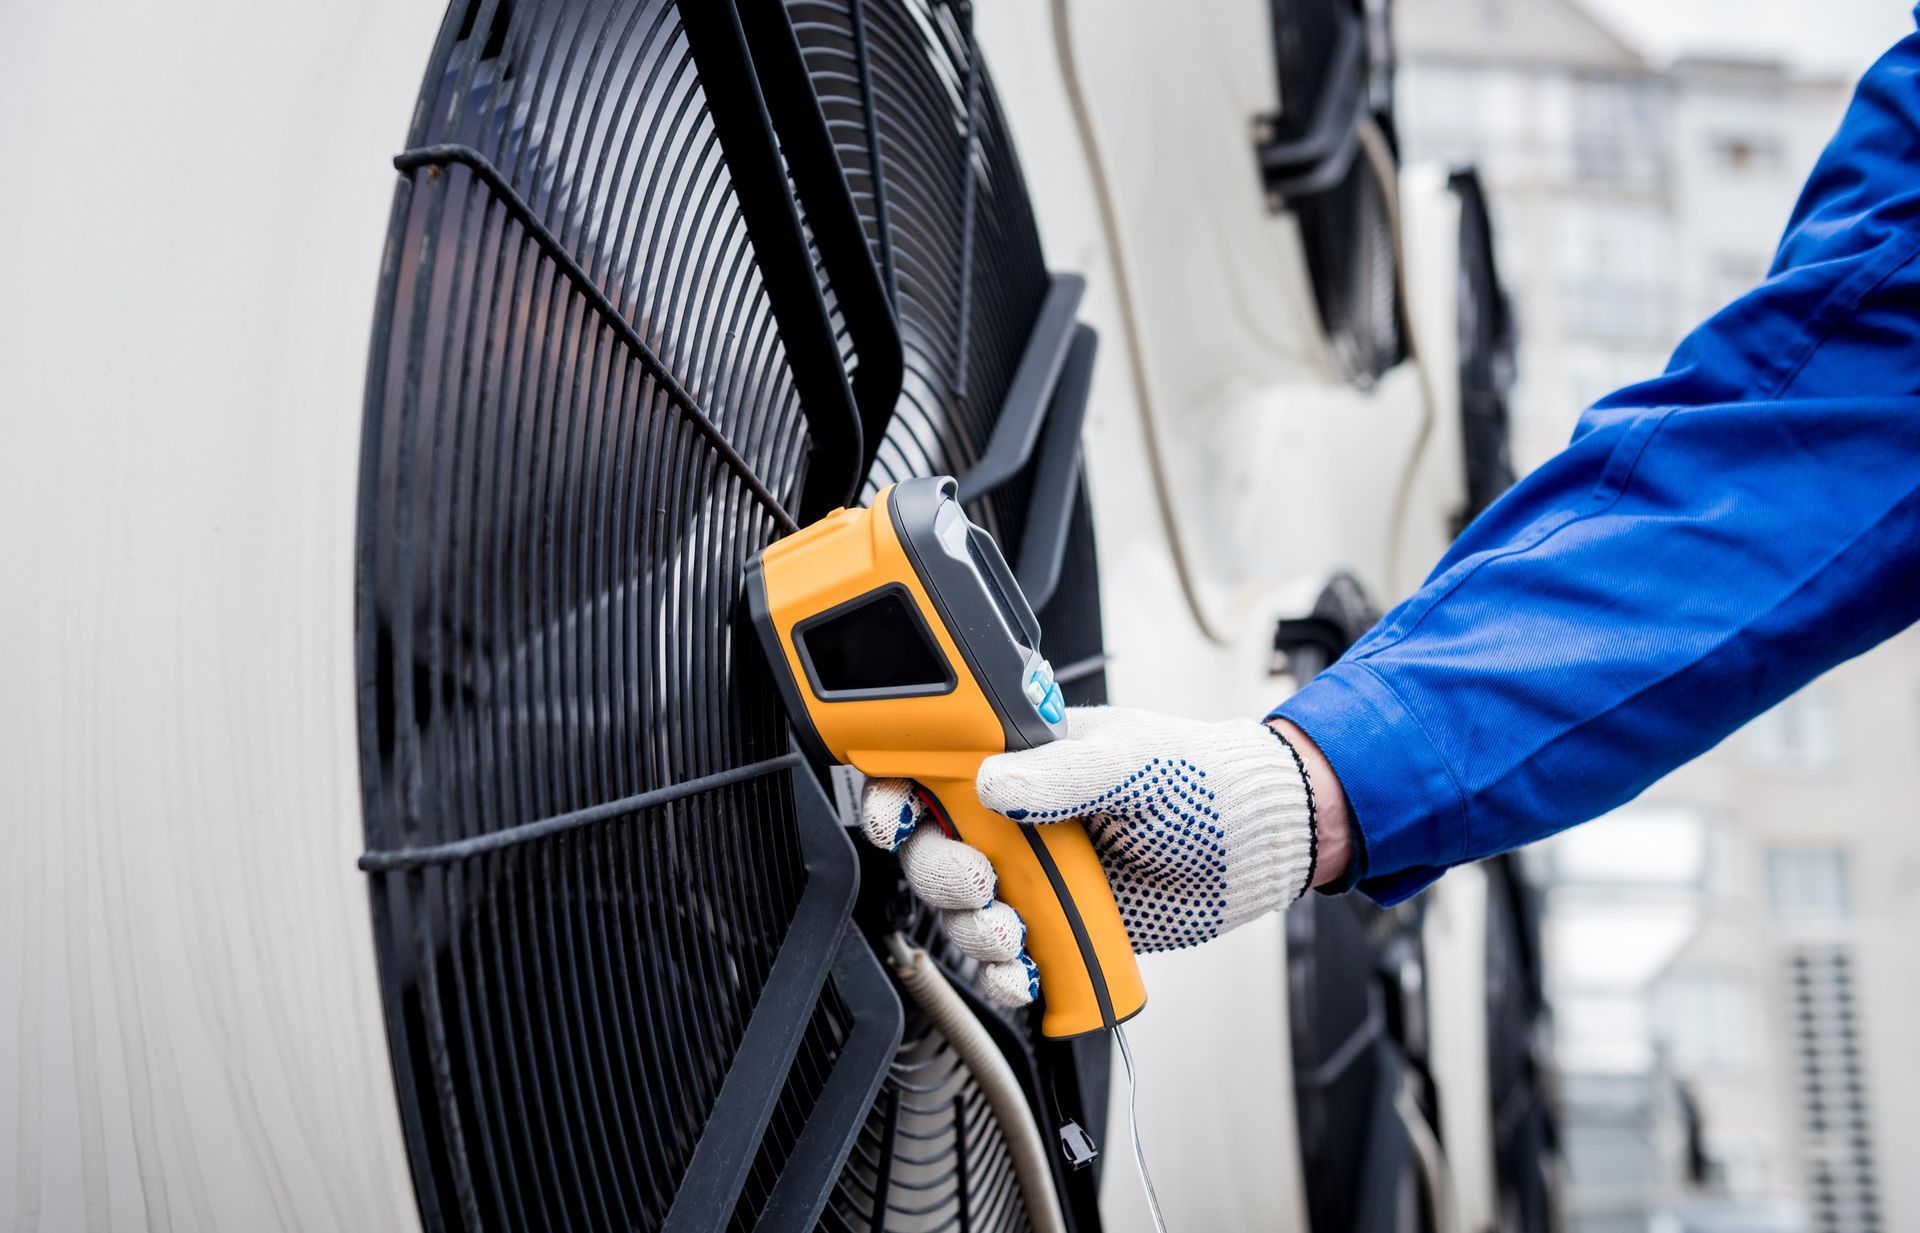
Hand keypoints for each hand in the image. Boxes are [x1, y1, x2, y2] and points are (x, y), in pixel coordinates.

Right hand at [859, 706, 1339, 1007]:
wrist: (1258, 847)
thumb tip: (992, 783)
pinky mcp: (1058, 928)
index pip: (931, 768)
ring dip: (971, 931)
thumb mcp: (1131, 761)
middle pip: (931, 849)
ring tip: (1013, 933)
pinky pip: (1006, 961)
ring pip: (961, 912)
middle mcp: (1015, 820)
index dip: (898, 793)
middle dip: (940, 874)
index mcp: (1022, 759)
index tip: (898, 817)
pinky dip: (1003, 976)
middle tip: (982, 883)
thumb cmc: (1199, 780)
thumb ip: (1061, 772)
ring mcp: (1034, 877)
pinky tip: (1026, 974)